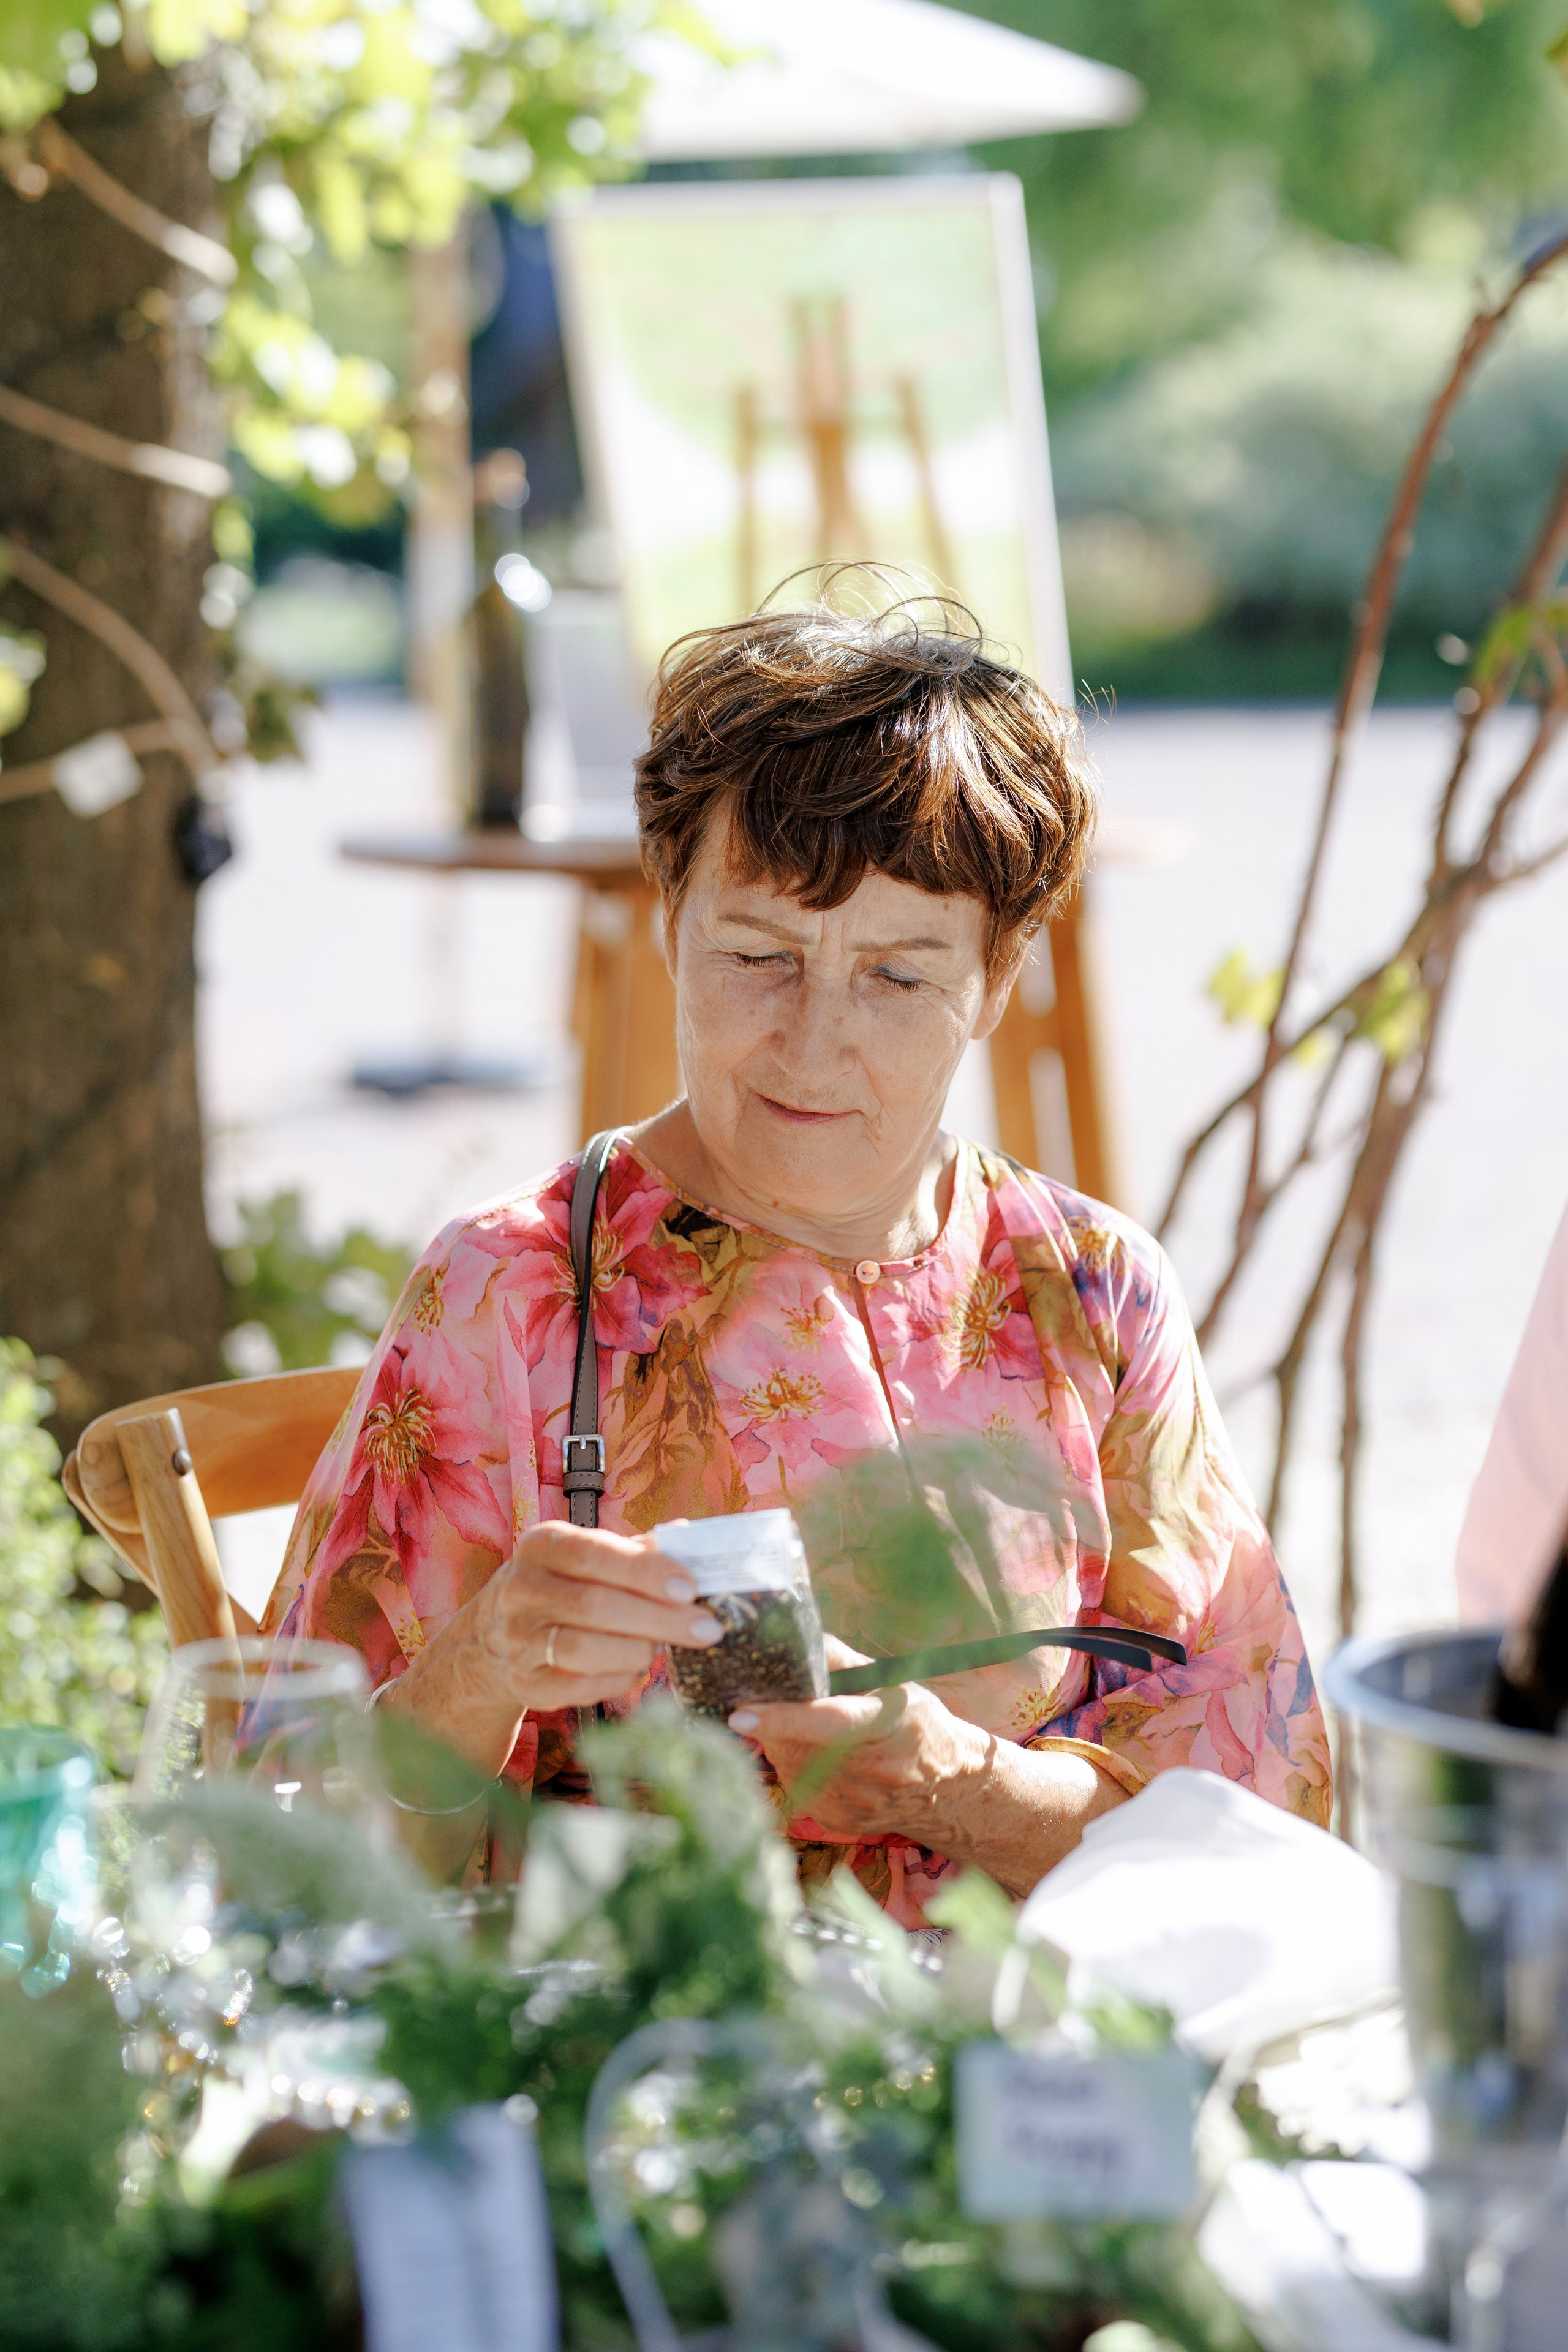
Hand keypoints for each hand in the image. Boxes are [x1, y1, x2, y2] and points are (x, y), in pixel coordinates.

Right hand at [386, 1523, 722, 1773]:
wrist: (497, 1634)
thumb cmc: (564, 1585)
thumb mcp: (589, 1556)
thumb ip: (637, 1550)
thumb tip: (690, 1535)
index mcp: (542, 1545)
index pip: (594, 1553)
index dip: (644, 1571)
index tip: (690, 1587)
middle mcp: (521, 1589)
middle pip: (594, 1605)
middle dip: (659, 1618)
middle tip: (706, 1628)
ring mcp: (518, 1639)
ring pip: (583, 1649)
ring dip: (637, 1650)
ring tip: (663, 1648)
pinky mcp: (525, 1683)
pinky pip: (579, 1687)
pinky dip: (618, 1680)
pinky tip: (637, 1670)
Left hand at [728, 1635, 1127, 1894]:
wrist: (949, 1787)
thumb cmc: (916, 1722)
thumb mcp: (893, 1683)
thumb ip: (842, 1661)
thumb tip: (794, 1638)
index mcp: (890, 1726)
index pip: (828, 1722)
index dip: (781, 1718)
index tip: (740, 1714)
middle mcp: (873, 1771)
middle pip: (799, 1743)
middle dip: (773, 1720)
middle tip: (763, 1699)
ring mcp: (855, 1803)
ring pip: (791, 1764)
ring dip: (783, 1741)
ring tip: (806, 1728)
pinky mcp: (839, 1822)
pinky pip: (798, 1786)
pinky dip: (795, 1764)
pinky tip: (818, 1756)